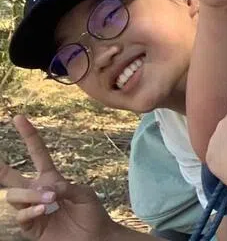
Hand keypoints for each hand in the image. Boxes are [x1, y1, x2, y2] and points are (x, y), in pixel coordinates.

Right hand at [0, 115, 115, 240]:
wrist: (95, 237)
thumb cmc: (91, 213)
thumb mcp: (83, 194)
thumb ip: (65, 186)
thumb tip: (46, 187)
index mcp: (51, 178)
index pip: (37, 154)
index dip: (29, 136)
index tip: (19, 118)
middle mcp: (37, 192)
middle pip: (11, 177)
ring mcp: (31, 209)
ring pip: (15, 195)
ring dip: (31, 195)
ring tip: (50, 200)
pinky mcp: (30, 227)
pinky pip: (21, 215)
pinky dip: (31, 210)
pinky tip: (44, 208)